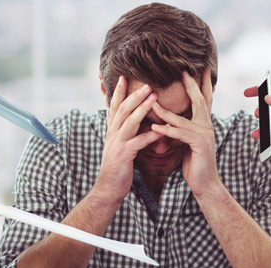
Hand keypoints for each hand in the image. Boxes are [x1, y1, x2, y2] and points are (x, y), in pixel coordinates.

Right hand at [94, 76, 161, 201]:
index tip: (124, 77)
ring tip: (154, 97)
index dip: (119, 91)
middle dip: (134, 95)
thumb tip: (131, 120)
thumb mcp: (118, 145)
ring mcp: (117, 143)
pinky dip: (151, 135)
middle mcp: (112, 133)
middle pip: (123, 109)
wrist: (108, 187)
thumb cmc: (117, 167)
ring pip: (130, 121)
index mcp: (111, 130)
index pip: (114, 106)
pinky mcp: (124, 155)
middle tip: (147, 83)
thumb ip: (123, 132)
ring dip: (142, 108)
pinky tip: (162, 130)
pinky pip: (139, 142)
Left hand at [151, 69, 219, 196]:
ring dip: (165, 111)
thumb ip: (182, 130)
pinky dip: (167, 130)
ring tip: (152, 102)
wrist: (205, 184)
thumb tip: (170, 120)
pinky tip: (155, 127)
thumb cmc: (194, 164)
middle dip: (191, 85)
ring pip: (183, 119)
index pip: (204, 100)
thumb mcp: (187, 143)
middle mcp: (207, 126)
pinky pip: (180, 134)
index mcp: (204, 124)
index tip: (200, 69)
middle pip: (199, 101)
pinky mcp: (199, 145)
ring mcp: (205, 135)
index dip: (202, 84)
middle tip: (183, 71)